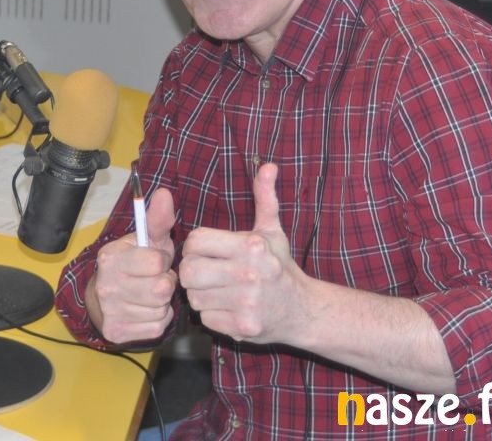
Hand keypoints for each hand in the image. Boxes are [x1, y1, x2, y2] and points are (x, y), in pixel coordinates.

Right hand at [89, 186, 177, 343]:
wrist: (102, 297)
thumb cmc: (132, 264)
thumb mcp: (144, 240)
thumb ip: (157, 219)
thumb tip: (165, 193)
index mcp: (111, 257)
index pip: (156, 263)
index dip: (161, 261)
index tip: (154, 261)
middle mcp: (107, 284)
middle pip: (161, 289)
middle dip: (165, 283)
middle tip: (155, 280)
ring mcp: (110, 310)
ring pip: (161, 309)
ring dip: (162, 303)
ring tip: (150, 294)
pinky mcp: (116, 332)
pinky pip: (157, 327)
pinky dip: (158, 319)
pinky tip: (147, 310)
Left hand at [179, 163, 307, 343]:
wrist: (303, 310)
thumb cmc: (280, 267)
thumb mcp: (271, 231)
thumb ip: (264, 197)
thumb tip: (267, 165)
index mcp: (251, 246)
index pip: (195, 240)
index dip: (195, 246)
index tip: (206, 251)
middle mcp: (249, 274)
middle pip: (188, 270)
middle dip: (192, 271)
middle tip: (204, 272)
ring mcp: (246, 303)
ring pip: (193, 296)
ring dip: (200, 294)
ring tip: (217, 290)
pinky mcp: (243, 326)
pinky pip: (205, 318)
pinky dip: (211, 314)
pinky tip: (226, 307)